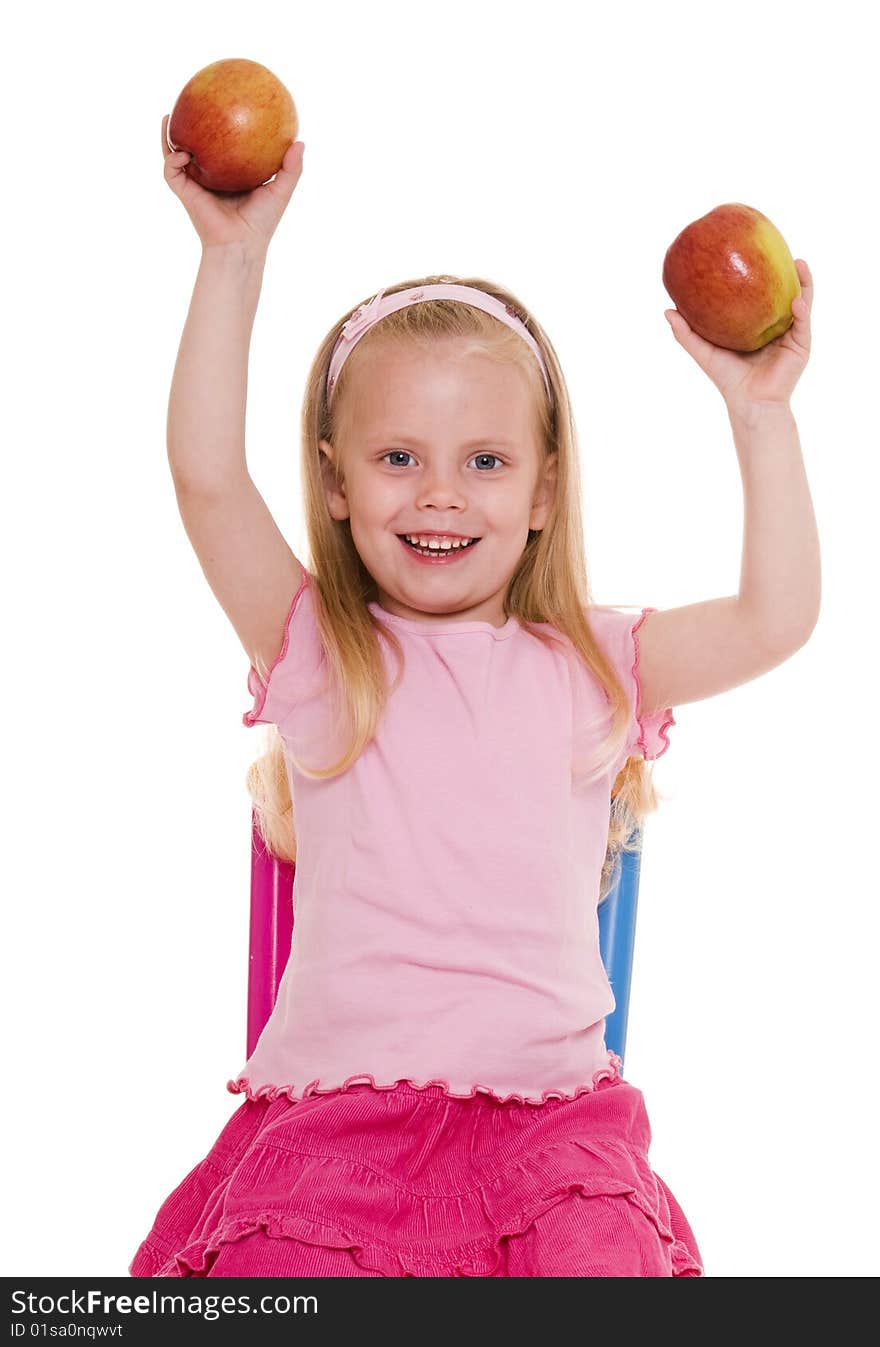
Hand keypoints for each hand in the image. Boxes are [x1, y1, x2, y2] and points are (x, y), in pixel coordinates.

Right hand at [161, 115, 304, 251]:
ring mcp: (195, 184)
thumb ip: (291, 168)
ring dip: (168, 136)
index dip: (219, 127)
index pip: (222, 146)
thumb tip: (300, 141)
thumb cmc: (262, 222)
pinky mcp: (185, 193)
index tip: (222, 105)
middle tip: (190, 102)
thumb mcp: (280, 191)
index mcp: (228, 174)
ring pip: (175, 155)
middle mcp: (209, 177)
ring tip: (168, 115)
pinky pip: (171, 171)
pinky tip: (180, 149)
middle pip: (195, 145)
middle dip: (189, 125)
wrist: (242, 244)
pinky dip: (171, 158)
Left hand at [664, 258, 812, 415]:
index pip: (759, 294)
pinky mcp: (802, 346)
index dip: (759, 274)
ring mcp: (791, 334)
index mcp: (757, 324)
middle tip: (779, 247)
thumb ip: (686, 333)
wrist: (749, 404)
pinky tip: (796, 298)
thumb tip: (667, 308)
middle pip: (783, 292)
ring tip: (799, 262)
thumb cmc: (727, 379)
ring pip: (801, 302)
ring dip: (803, 282)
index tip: (752, 251)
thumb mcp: (703, 352)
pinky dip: (802, 309)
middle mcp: (776, 325)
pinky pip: (803, 322)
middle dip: (785, 271)